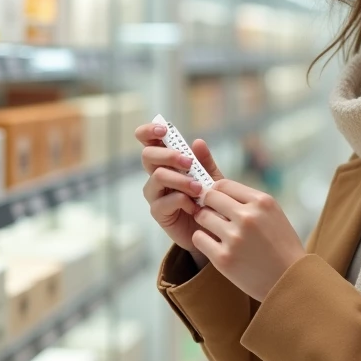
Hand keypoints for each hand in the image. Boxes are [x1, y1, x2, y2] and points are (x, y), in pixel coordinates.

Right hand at [135, 121, 222, 270]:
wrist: (212, 231)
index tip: (163, 130)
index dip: (149, 132)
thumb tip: (198, 141)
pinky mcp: (158, 212)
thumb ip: (205, 162)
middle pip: (148, 156)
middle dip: (169, 155)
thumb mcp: (212, 179)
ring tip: (200, 188)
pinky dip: (183, 200)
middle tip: (189, 162)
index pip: (149, 142)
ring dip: (180, 179)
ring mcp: (155, 194)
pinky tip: (196, 207)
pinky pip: (165, 201)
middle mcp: (156, 176)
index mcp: (167, 162)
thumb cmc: (209, 200)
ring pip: (158, 176)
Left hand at [191, 179, 305, 300]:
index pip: (224, 184)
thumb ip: (250, 202)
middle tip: (213, 215)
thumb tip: (217, 192)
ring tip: (217, 232)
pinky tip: (215, 246)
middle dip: (208, 205)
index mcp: (262, 202)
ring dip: (205, 223)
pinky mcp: (223, 258)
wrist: (290, 281)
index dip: (216, 192)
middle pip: (210, 197)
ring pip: (202, 217)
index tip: (217, 201)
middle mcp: (248, 216)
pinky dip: (203, 241)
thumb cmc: (281, 247)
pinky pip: (198, 238)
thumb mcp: (274, 215)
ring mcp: (235, 237)